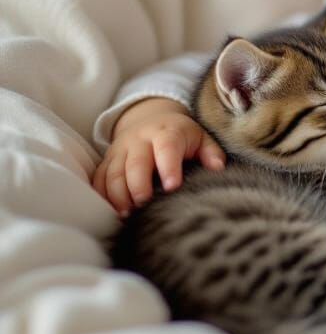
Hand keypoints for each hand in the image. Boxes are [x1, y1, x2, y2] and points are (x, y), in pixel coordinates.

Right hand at [91, 97, 224, 215]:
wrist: (149, 119)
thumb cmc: (180, 135)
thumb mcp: (200, 137)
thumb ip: (211, 152)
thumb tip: (218, 168)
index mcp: (166, 132)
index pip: (167, 148)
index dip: (169, 167)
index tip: (172, 187)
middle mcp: (140, 140)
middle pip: (136, 163)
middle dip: (139, 185)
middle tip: (144, 205)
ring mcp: (120, 150)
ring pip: (114, 173)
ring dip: (118, 195)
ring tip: (127, 214)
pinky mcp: (107, 161)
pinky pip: (99, 179)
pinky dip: (103, 196)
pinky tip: (112, 212)